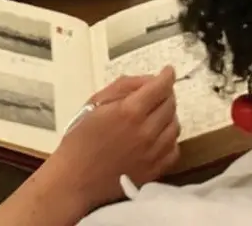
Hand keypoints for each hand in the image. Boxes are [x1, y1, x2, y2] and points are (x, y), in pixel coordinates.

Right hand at [43, 67, 178, 212]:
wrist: (76, 179)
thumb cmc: (80, 138)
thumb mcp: (95, 102)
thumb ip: (123, 87)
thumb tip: (149, 80)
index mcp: (130, 111)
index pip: (161, 87)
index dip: (167, 76)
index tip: (168, 71)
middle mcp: (147, 131)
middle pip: (170, 104)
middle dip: (166, 94)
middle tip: (156, 93)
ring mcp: (153, 153)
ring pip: (175, 125)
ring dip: (169, 115)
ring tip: (156, 114)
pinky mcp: (155, 171)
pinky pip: (174, 149)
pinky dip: (170, 138)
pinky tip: (158, 136)